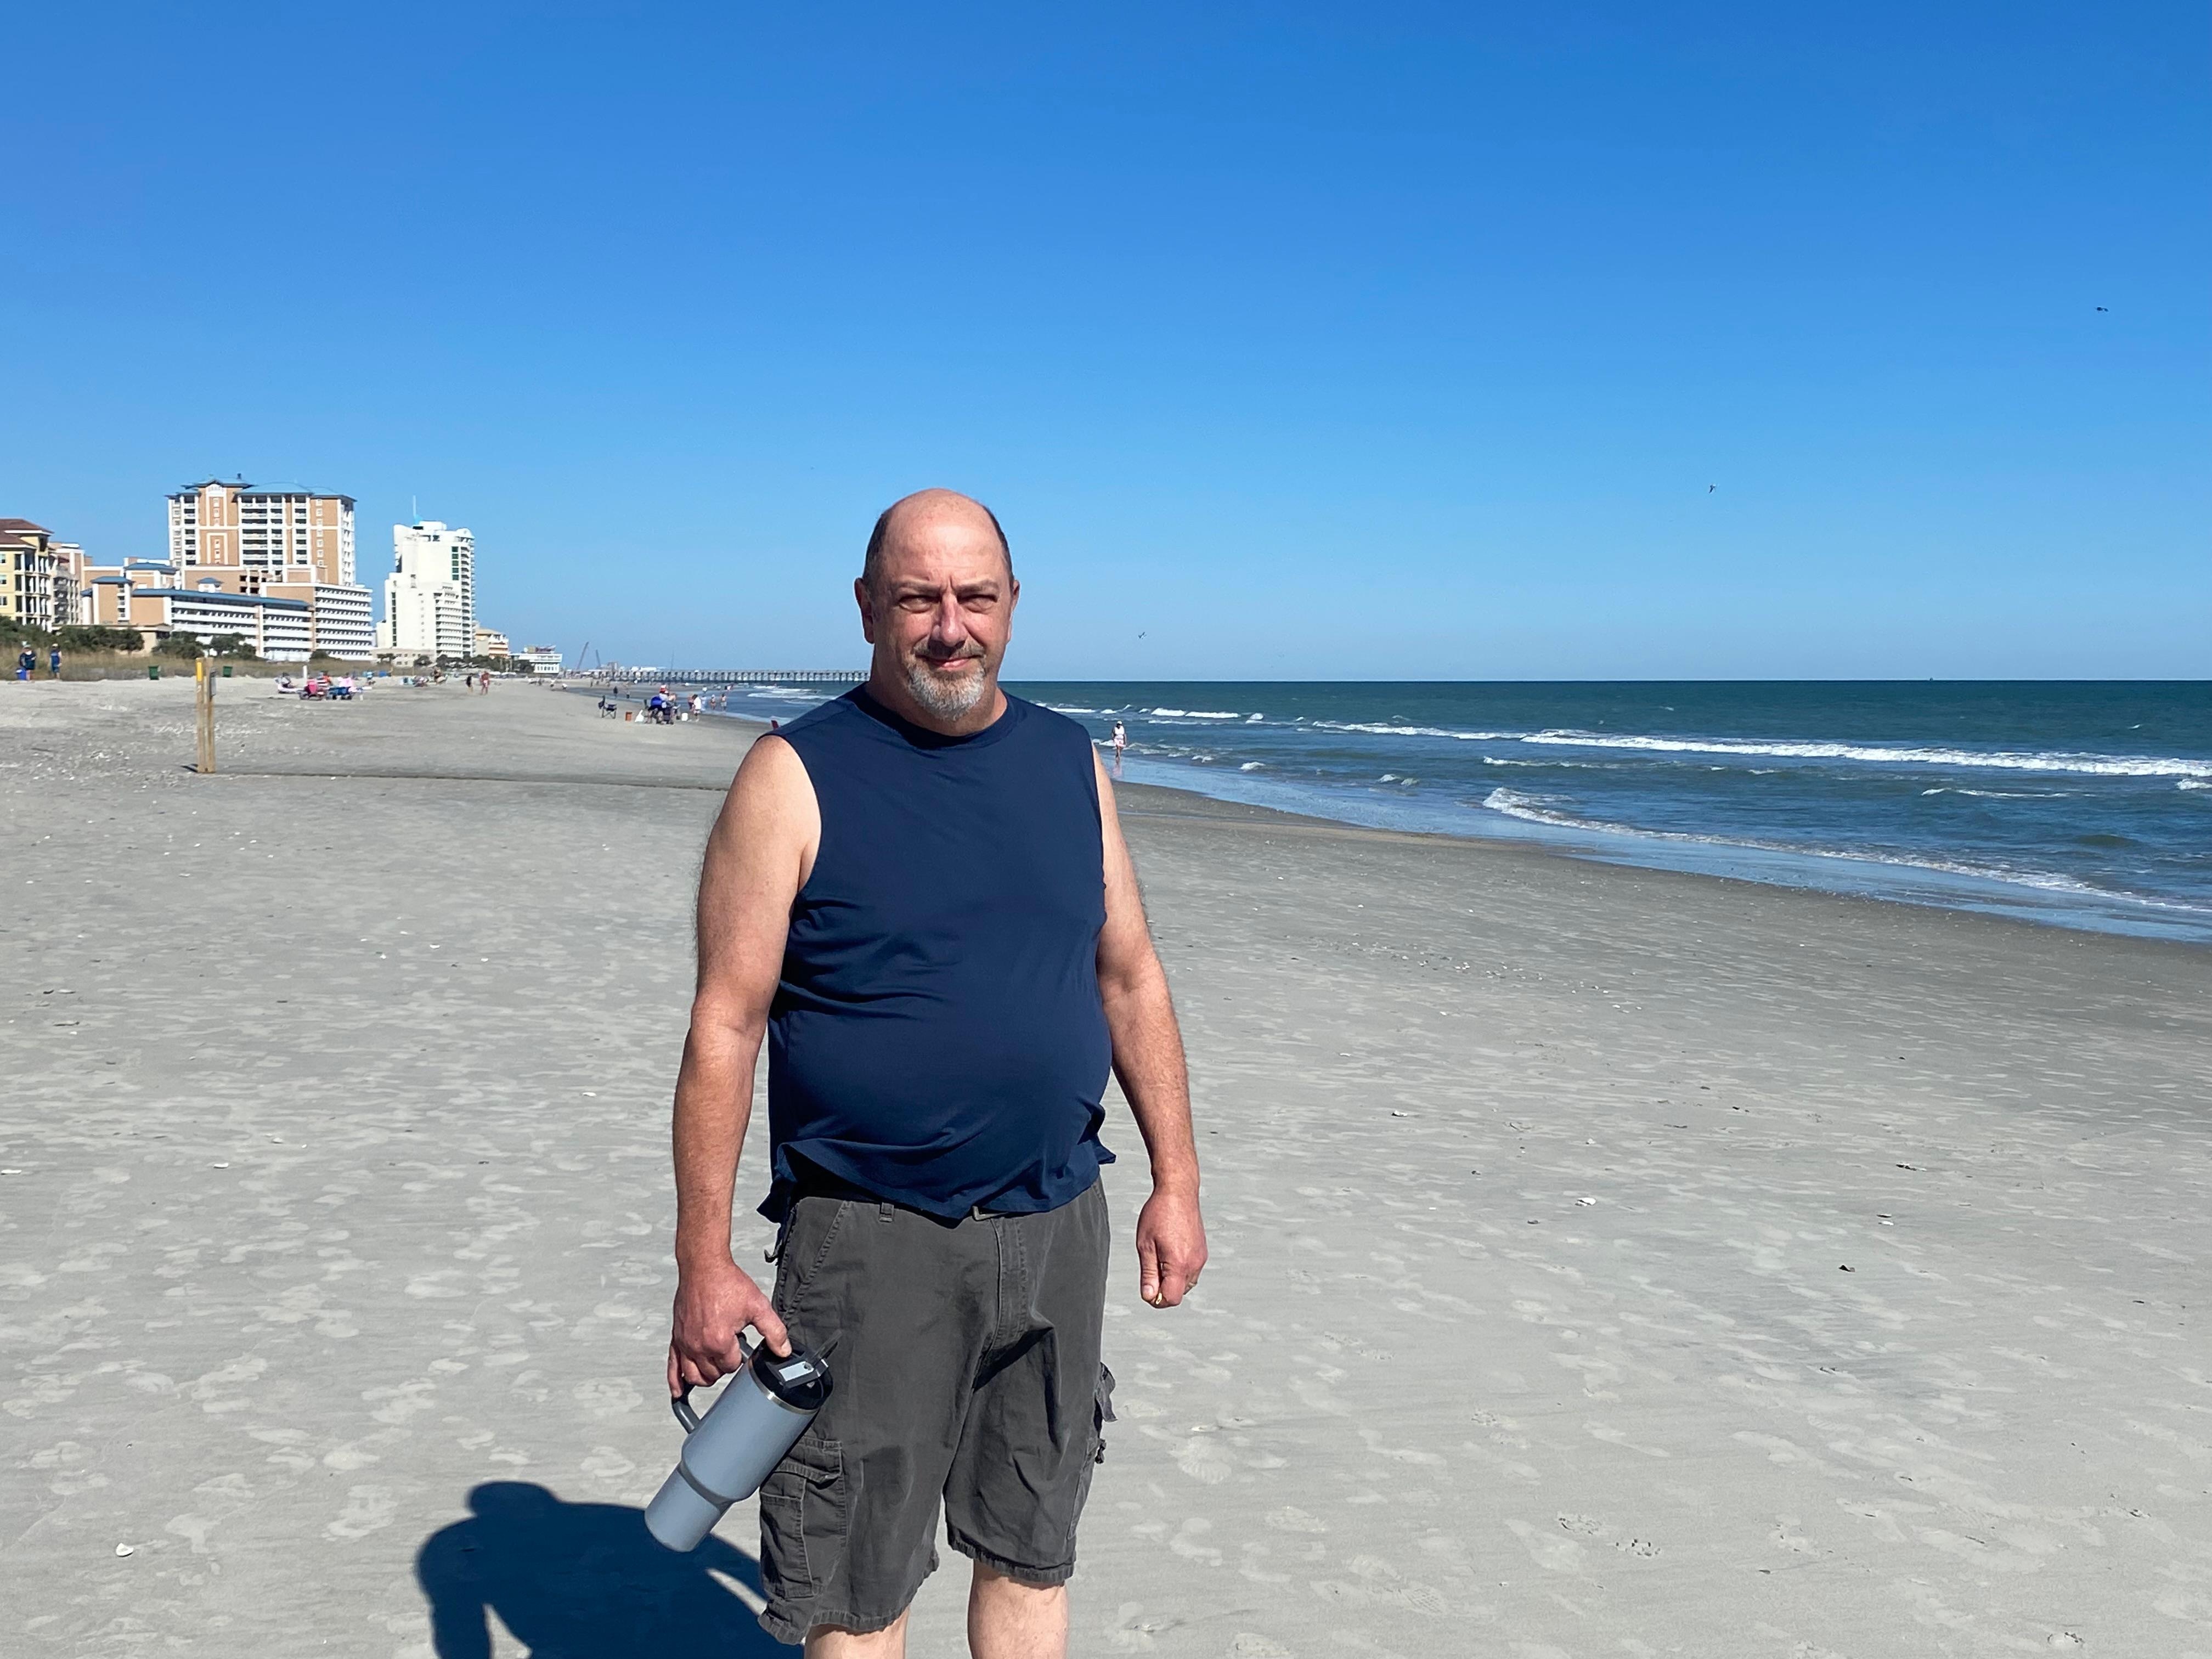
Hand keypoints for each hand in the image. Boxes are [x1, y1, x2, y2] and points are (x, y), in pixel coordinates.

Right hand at [667, 1256, 789, 1396]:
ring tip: (715, 1367)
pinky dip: (675, 1380)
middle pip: (712, 1374)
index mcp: (719, 1340)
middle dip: (723, 1366)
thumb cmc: (726, 1282)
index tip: (741, 1343)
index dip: (739, 1357)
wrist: (703, 1266)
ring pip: (693, 1375)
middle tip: (730, 1349)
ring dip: (705, 1376)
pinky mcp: (676, 1337)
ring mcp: (684, 1342)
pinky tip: (679, 1390)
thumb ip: (774, 1331)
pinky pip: (672, 1365)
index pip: (731, 1366)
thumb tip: (783, 1350)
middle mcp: (698, 1345)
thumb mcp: (758, 1305)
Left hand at [1135, 1187, 1206, 1307]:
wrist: (1178, 1192)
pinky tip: (1170, 1250)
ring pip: (1186, 1283)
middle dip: (1164, 1287)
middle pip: (1179, 1292)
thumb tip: (1149, 1296)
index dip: (1156, 1299)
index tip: (1147, 1287)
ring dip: (1172, 1278)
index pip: (1171, 1298)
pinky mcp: (1202, 1251)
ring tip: (1160, 1255)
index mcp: (1179, 1263)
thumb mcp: (1145, 1245)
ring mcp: (1201, 1257)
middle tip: (1151, 1265)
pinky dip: (1180, 1269)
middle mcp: (1194, 1263)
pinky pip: (1192, 1270)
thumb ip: (1148, 1274)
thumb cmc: (1159, 1213)